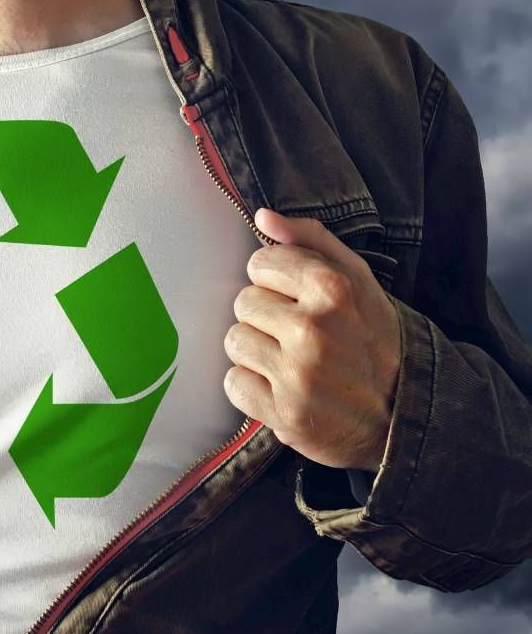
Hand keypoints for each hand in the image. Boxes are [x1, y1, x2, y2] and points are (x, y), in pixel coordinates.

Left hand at [222, 208, 401, 471]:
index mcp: (333, 289)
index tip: (297, 299)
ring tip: (290, 361)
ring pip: (235, 341)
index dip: (275, 281)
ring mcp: (297, 374)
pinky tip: (282, 388)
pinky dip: (252, 387)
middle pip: (243, 302)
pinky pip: (234, 383)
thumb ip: (311, 241)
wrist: (399, 417)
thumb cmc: (374, 341)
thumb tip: (263, 217)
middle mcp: (313, 330)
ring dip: (256, 351)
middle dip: (266, 316)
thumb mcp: (359, 281)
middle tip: (299, 335)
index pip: (260, 264)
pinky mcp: (283, 413)